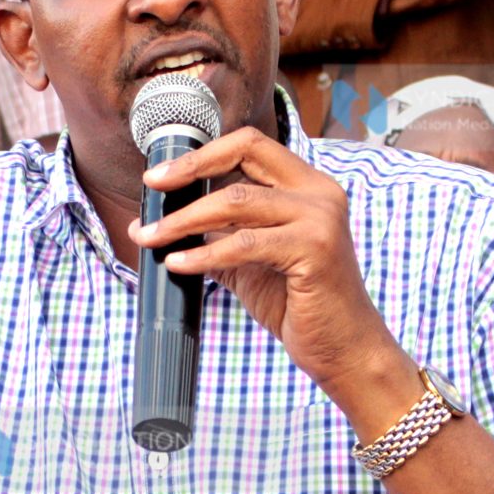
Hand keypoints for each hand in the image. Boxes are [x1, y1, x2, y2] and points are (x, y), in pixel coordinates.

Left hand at [131, 125, 400, 403]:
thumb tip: (160, 224)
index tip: (162, 173)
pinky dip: (204, 253)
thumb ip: (217, 236)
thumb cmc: (298, 305)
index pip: (250, 145)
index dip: (202, 153)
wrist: (343, 348)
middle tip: (151, 189)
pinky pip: (243, 243)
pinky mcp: (314, 249)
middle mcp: (319, 192)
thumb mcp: (250, 261)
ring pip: (236, 200)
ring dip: (184, 219)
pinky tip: (178, 263)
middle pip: (244, 154)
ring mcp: (320, 217)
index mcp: (308, 186)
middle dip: (190, 169)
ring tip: (150, 237)